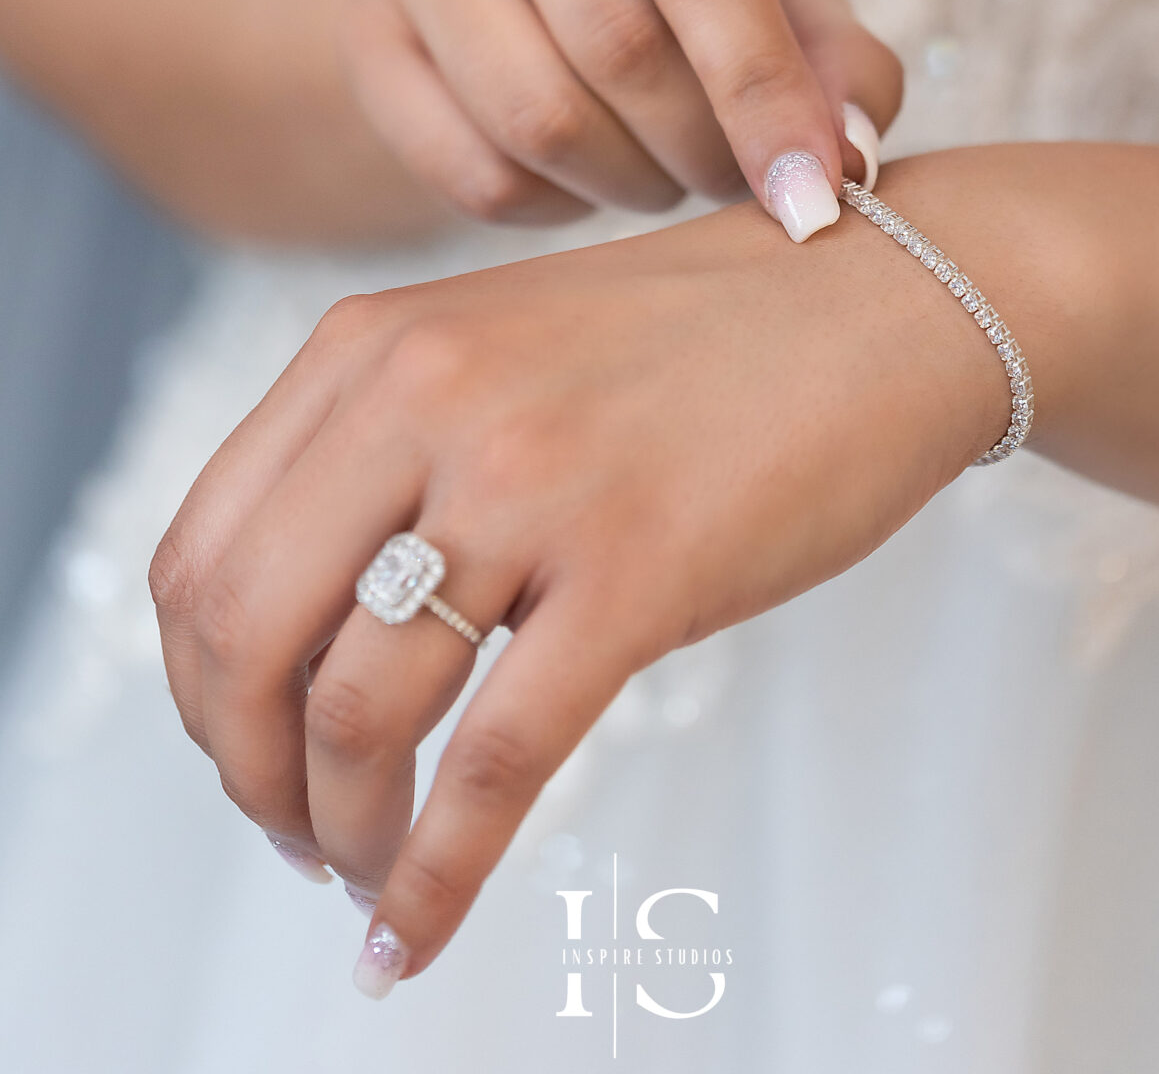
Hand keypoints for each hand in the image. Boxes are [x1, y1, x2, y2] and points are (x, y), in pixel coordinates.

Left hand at [149, 151, 1099, 992]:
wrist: (884, 300)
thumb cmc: (701, 342)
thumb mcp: (499, 348)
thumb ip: (387, 447)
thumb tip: (299, 629)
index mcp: (372, 346)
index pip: (198, 550)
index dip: (196, 687)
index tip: (242, 748)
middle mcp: (426, 397)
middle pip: (242, 637)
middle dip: (245, 771)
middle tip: (292, 832)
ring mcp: (531, 480)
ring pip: (354, 712)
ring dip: (337, 831)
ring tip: (364, 874)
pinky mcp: (638, 569)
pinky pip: (497, 763)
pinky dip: (436, 877)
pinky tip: (414, 936)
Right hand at [339, 0, 900, 234]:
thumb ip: (832, 52)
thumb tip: (849, 145)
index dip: (761, 84)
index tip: (813, 190)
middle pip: (614, 36)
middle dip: (701, 144)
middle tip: (737, 179)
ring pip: (535, 112)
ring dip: (630, 182)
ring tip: (668, 177)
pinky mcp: (363, 24)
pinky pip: (470, 167)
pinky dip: (554, 205)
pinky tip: (587, 178)